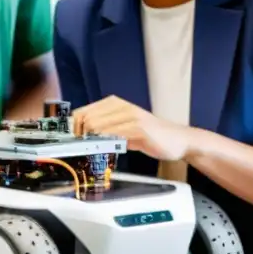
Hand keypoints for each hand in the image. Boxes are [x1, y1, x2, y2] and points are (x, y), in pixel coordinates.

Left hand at [71, 95, 193, 162]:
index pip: (82, 111)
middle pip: (86, 118)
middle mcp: (120, 106)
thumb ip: (105, 128)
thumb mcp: (123, 128)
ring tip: (94, 150)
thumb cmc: (150, 135)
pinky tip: (107, 150)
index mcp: (114, 103)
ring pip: (96, 125)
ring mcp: (130, 116)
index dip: (74, 128)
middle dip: (80, 135)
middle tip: (83, 148)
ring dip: (91, 141)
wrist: (178, 140)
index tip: (74, 141)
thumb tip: (82, 136)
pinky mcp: (139, 128)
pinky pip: (113, 135)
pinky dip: (105, 143)